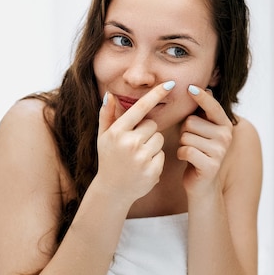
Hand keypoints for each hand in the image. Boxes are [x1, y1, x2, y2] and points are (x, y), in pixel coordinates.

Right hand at [95, 81, 174, 204]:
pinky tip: (144, 166)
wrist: (112, 190)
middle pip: (153, 125)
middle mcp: (129, 143)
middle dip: (147, 131)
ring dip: (152, 145)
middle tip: (135, 144)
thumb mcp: (103, 136)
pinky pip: (162, 154)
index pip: (141, 108)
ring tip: (139, 155)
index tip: (170, 84)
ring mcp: (141, 158)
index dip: (156, 94)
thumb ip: (107, 115)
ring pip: (159, 139)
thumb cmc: (108, 158)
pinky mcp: (152, 170)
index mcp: (117, 131)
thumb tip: (110, 95)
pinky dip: (156, 159)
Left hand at [177, 85, 233, 197]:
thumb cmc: (198, 151)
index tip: (190, 87)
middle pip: (191, 121)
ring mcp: (220, 151)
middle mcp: (226, 136)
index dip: (201, 96)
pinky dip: (181, 154)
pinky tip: (187, 160)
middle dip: (184, 130)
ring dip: (182, 143)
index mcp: (225, 124)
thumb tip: (206, 87)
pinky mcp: (210, 165)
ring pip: (186, 136)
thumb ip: (203, 111)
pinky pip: (185, 150)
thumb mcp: (202, 129)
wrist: (202, 183)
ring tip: (191, 150)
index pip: (212, 106)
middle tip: (192, 141)